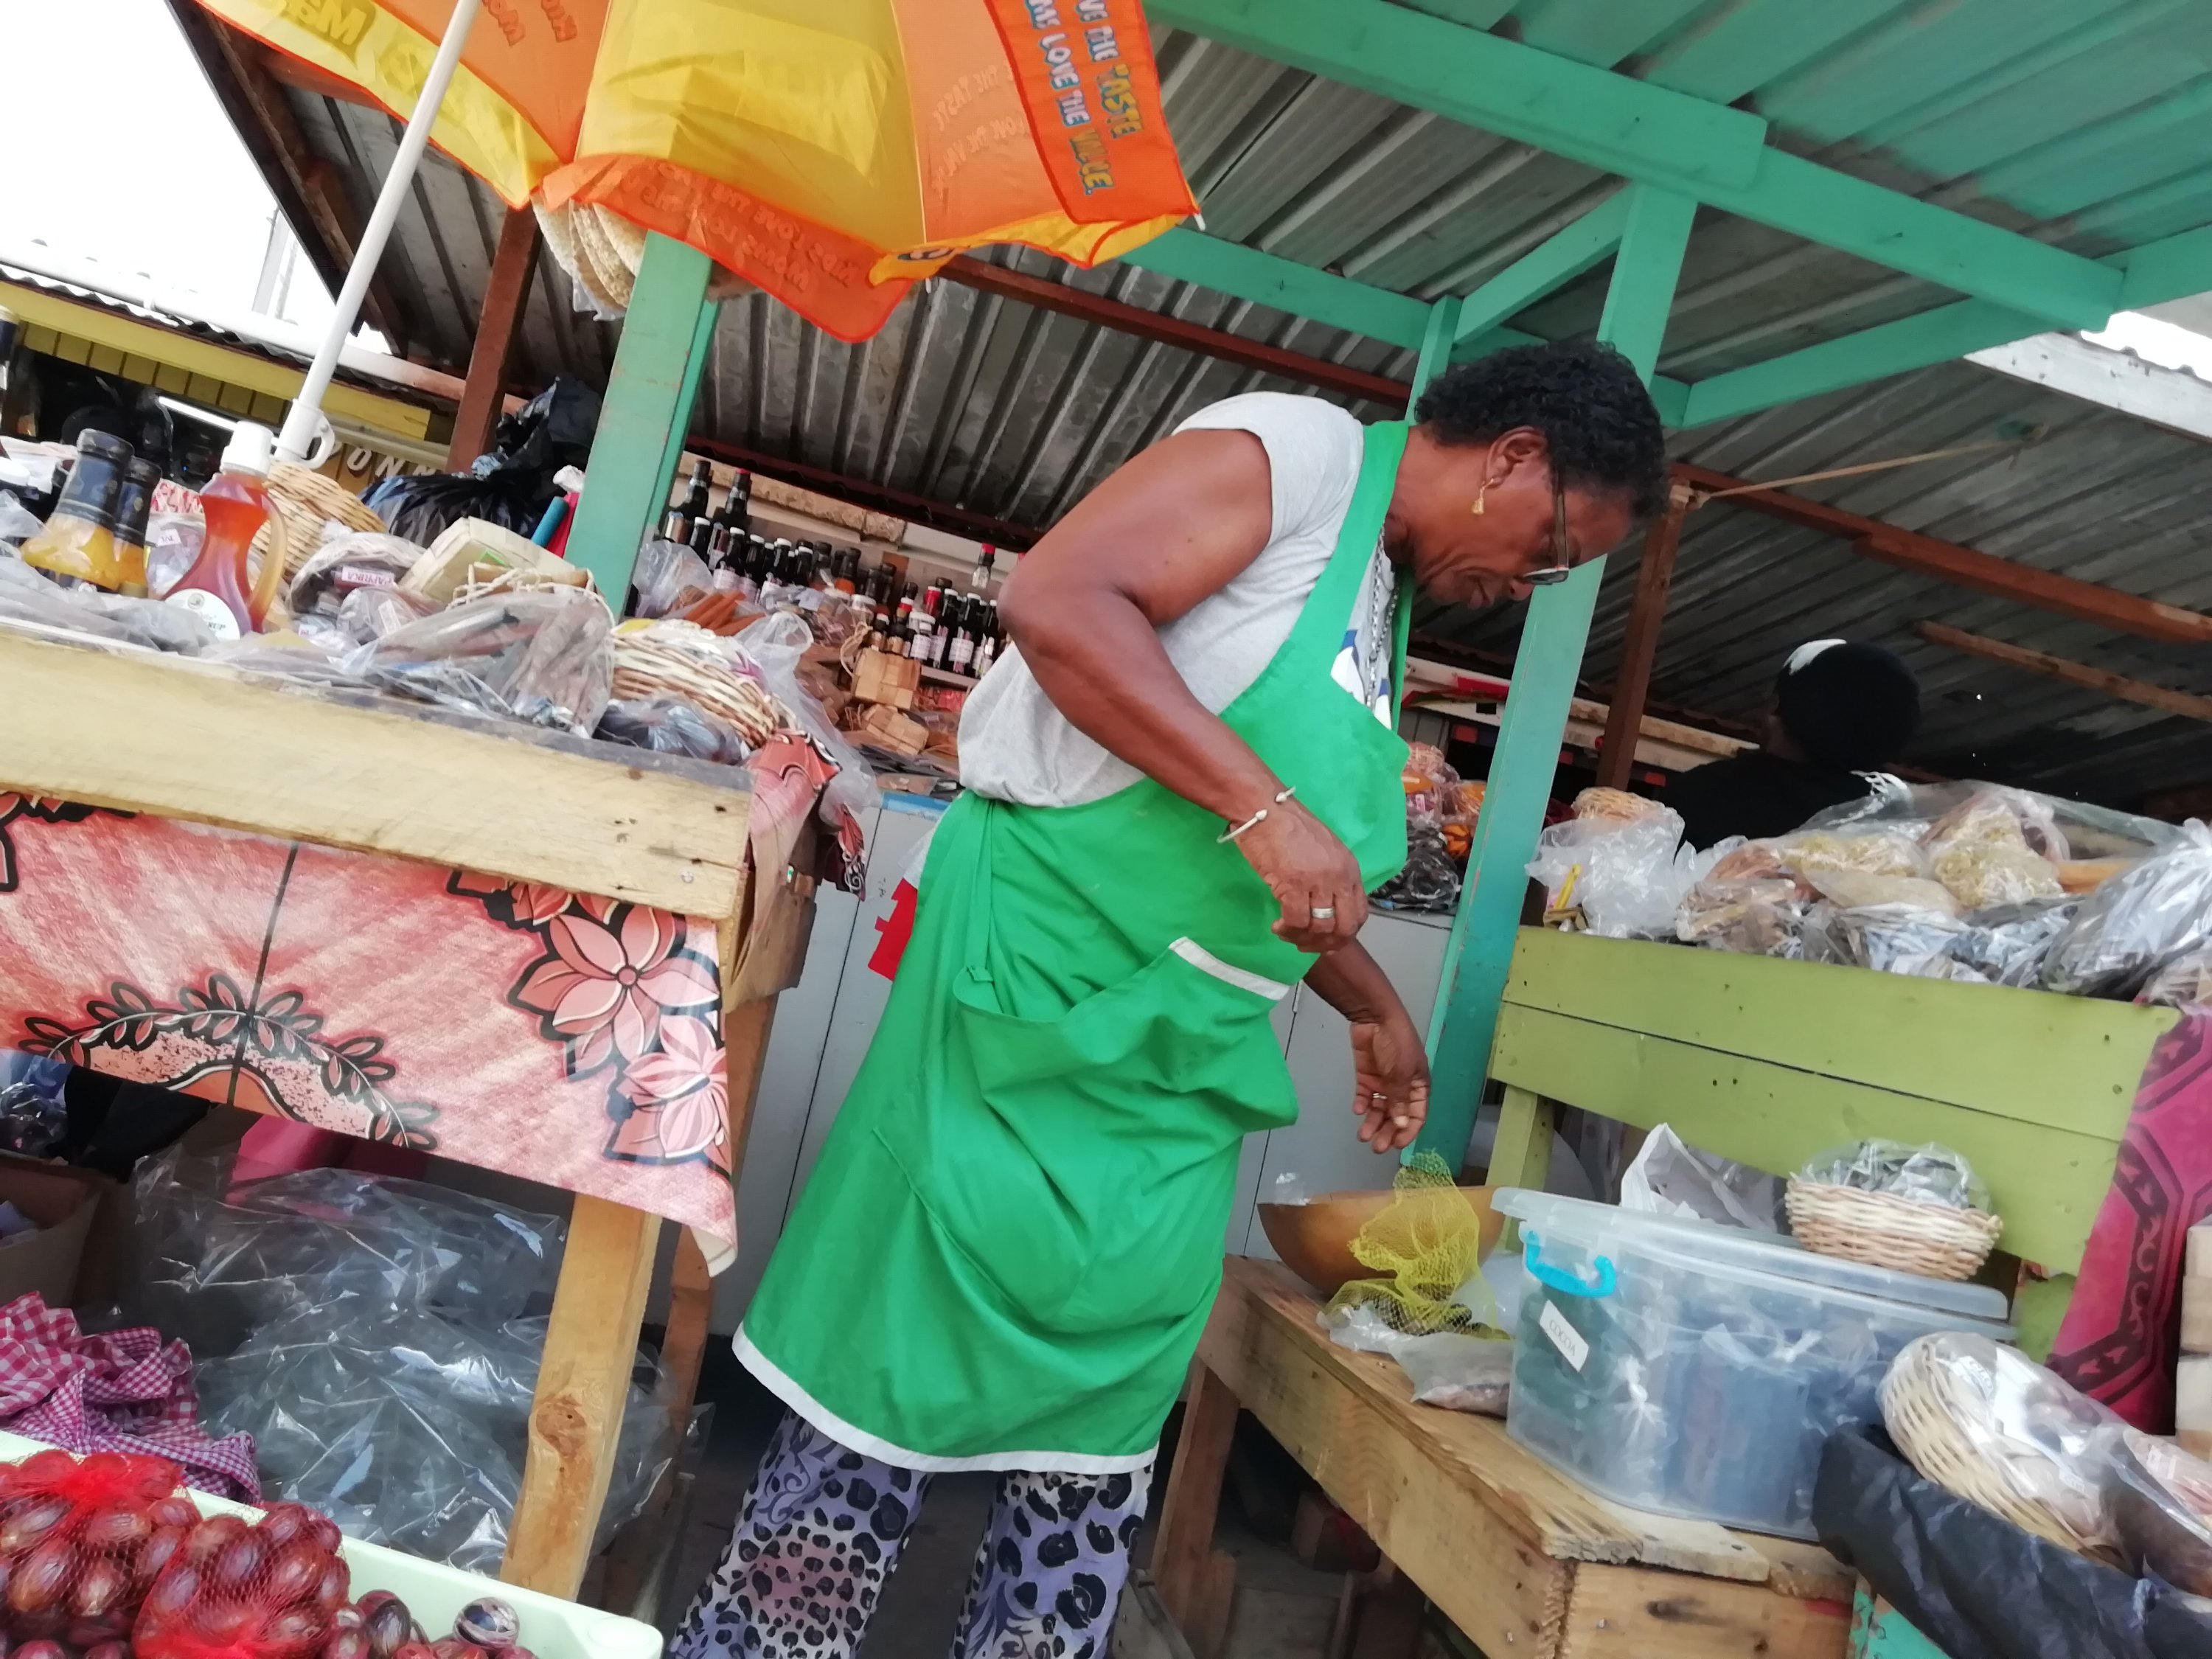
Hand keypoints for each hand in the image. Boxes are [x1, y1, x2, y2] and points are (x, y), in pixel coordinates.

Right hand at [1234, 799, 1366, 952]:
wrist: (1265, 809)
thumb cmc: (1289, 826)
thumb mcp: (1324, 850)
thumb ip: (1331, 877)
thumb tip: (1325, 905)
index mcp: (1350, 869)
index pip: (1359, 913)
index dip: (1344, 934)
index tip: (1326, 940)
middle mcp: (1339, 877)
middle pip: (1345, 927)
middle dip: (1326, 943)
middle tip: (1306, 944)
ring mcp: (1317, 881)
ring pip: (1320, 928)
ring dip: (1302, 938)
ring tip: (1286, 933)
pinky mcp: (1293, 884)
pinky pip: (1296, 921)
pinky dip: (1287, 930)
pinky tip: (1277, 926)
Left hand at [1350, 1012, 1429, 1155]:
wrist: (1375, 1017)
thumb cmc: (1397, 1044)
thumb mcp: (1402, 1073)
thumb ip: (1400, 1100)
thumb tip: (1400, 1126)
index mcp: (1418, 1085)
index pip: (1416, 1115)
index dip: (1408, 1131)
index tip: (1397, 1145)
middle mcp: (1402, 1086)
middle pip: (1396, 1115)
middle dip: (1387, 1132)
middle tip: (1376, 1147)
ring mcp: (1383, 1081)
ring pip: (1379, 1108)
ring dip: (1372, 1122)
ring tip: (1363, 1136)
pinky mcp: (1366, 1075)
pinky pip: (1365, 1095)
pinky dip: (1361, 1104)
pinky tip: (1358, 1110)